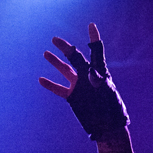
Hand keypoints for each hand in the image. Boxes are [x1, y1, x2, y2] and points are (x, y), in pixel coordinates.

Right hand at [39, 23, 128, 140]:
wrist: (107, 126)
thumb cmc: (111, 108)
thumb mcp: (106, 92)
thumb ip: (98, 80)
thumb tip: (91, 73)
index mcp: (99, 71)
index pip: (96, 51)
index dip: (94, 38)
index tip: (91, 25)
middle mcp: (88, 76)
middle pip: (75, 57)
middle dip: (66, 48)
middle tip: (55, 39)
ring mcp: (79, 86)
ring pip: (65, 70)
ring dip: (55, 62)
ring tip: (46, 53)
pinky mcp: (73, 97)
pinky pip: (59, 89)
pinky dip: (50, 85)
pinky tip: (41, 80)